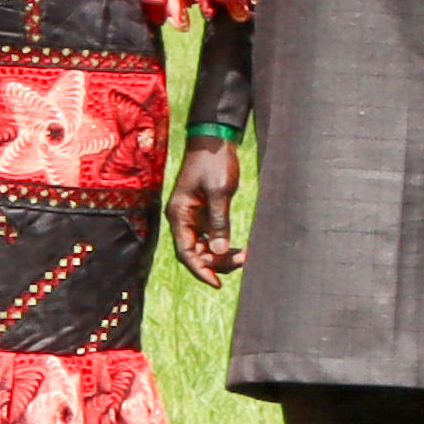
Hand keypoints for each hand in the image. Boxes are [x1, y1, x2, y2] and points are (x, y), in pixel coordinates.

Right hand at [170, 138, 242, 285]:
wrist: (214, 140)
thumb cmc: (215, 163)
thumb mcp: (220, 192)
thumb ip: (219, 223)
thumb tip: (220, 251)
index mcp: (179, 214)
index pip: (186, 252)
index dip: (201, 270)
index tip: (217, 284)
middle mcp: (181, 218)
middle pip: (194, 252)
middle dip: (216, 262)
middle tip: (244, 260)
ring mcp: (191, 215)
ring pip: (202, 246)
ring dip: (220, 255)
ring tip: (244, 255)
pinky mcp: (201, 211)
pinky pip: (208, 236)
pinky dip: (221, 244)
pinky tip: (237, 247)